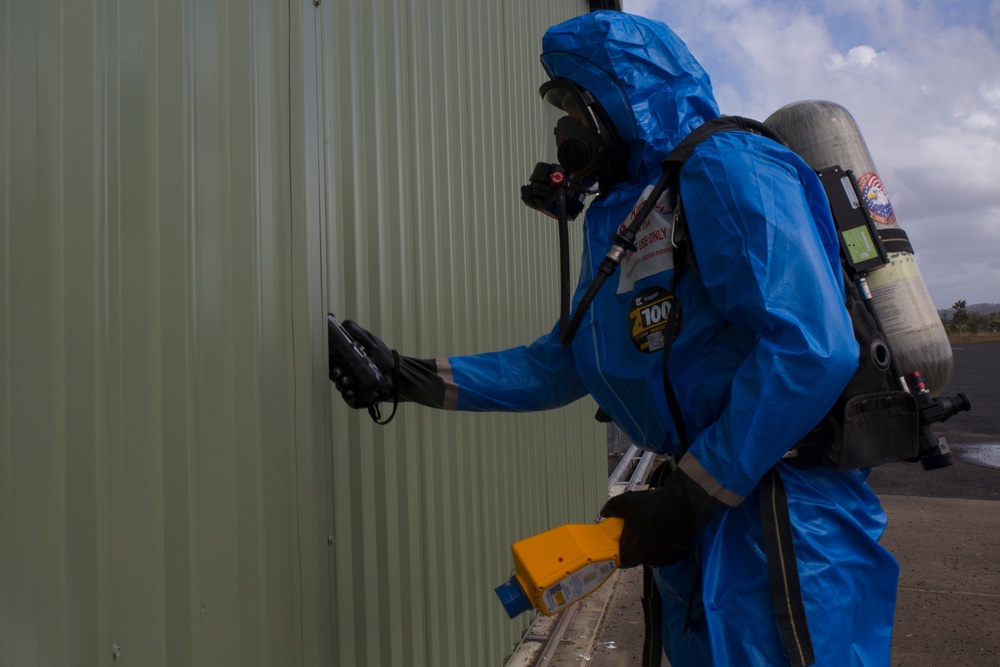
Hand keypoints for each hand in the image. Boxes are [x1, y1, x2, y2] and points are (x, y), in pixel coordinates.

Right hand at [328, 320, 394, 408]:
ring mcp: (357, 387)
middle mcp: (352, 375)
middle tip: (338, 373)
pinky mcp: (363, 398)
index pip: (336, 363)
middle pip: (338, 376)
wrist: (402, 374)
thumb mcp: (372, 343)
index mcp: (351, 362)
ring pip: (343, 388)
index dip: (331, 363)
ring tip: (346, 383)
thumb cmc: (387, 358)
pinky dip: (350, 397)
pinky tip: (351, 393)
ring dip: (342, 386)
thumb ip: (358, 334)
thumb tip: (344, 324)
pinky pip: (352, 400)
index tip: (331, 362)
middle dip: (336, 375)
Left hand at [600, 467, 725, 567]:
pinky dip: (667, 546)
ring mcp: (663, 559)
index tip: (624, 545)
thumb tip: (604, 512)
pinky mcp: (677, 556)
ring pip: (654, 556)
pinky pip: (668, 554)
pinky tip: (667, 532)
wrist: (681, 503)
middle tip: (641, 533)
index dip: (623, 554)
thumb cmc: (651, 505)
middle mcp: (647, 559)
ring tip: (655, 530)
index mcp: (631, 551)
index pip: (624, 561)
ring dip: (653, 546)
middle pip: (640, 558)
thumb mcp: (625, 502)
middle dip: (639, 547)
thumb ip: (611, 508)